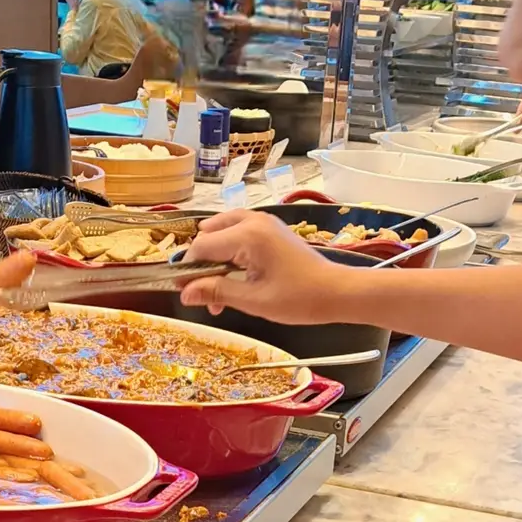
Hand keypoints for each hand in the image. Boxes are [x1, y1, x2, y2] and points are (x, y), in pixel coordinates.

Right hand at [180, 209, 352, 323]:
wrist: (337, 292)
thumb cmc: (299, 298)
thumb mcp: (253, 300)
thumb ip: (217, 292)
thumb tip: (184, 294)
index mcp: (248, 236)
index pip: (202, 246)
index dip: (187, 269)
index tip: (184, 292)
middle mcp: (253, 221)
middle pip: (209, 236)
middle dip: (201, 264)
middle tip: (204, 295)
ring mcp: (263, 222)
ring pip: (222, 231)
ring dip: (214, 257)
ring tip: (217, 285)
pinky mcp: (270, 229)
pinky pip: (238, 231)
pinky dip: (229, 250)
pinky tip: (233, 273)